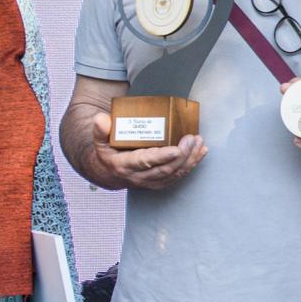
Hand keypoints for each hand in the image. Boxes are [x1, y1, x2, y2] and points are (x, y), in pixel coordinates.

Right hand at [89, 111, 205, 188]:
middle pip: (165, 169)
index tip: (176, 149)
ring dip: (190, 159)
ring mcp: (150, 182)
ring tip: (199, 143)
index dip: (162, 157)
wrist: (108, 173)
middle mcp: (139, 177)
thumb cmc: (108, 153)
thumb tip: (101, 119)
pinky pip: (178, 176)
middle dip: (183, 155)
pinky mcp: (159, 183)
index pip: (146, 162)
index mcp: (124, 165)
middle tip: (193, 139)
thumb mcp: (99, 141)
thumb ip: (100, 130)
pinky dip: (191, 165)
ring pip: (174, 174)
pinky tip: (200, 152)